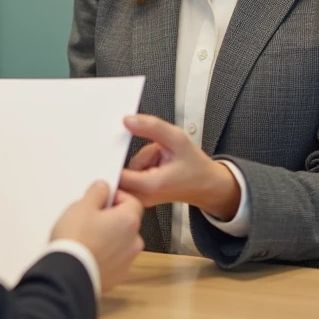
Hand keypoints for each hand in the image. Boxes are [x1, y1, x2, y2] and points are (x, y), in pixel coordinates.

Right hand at [51, 181, 144, 293]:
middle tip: (90, 219)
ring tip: (87, 239)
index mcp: (129, 220)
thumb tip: (103, 188)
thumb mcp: (82, 206)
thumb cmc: (76, 240)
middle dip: (111, 219)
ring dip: (109, 239)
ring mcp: (126, 262)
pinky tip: (88, 254)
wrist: (68, 275)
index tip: (103, 198)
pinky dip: (105, 256)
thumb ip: (97, 193)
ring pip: (121, 244)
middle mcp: (133, 242)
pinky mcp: (116, 277)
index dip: (117, 198)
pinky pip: (114, 261)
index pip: (132, 202)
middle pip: (127, 224)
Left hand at [118, 114, 241, 220]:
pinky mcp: (140, 196)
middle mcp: (142, 196)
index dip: (110, 156)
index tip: (113, 142)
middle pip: (118, 171)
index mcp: (150, 185)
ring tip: (160, 157)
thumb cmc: (195, 166)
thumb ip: (152, 127)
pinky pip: (130, 175)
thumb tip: (127, 120)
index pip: (116, 173)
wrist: (207, 185)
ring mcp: (140, 198)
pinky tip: (157, 164)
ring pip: (125, 172)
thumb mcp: (177, 138)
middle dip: (129, 155)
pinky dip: (141, 165)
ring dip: (140, 159)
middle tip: (153, 150)